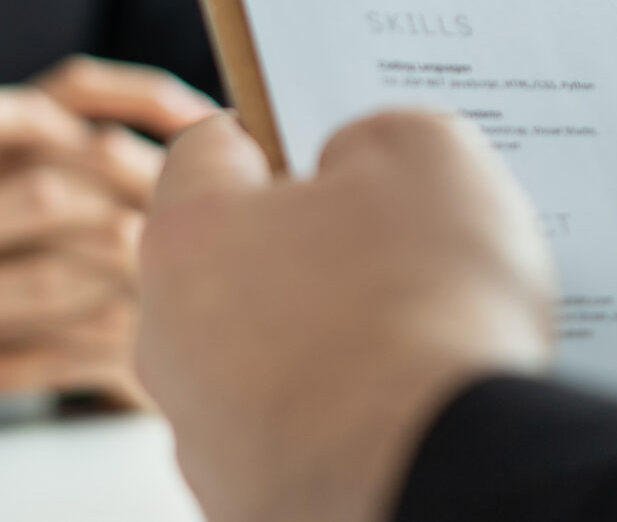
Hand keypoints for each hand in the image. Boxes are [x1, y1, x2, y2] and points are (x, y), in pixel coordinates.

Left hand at [138, 111, 555, 521]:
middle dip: (307, 245)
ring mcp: (205, 437)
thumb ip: (375, 136)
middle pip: (232, 260)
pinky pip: (295, 437)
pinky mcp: (250, 506)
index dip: (278, 132)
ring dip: (325, 339)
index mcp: (188, 235)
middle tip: (394, 240)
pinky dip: (343, 420)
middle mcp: (169, 340)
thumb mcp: (426, 156)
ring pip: (261, 356)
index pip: (207, 148)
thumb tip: (360, 167)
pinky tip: (409, 410)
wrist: (447, 478)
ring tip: (419, 335)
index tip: (333, 145)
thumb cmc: (427, 309)